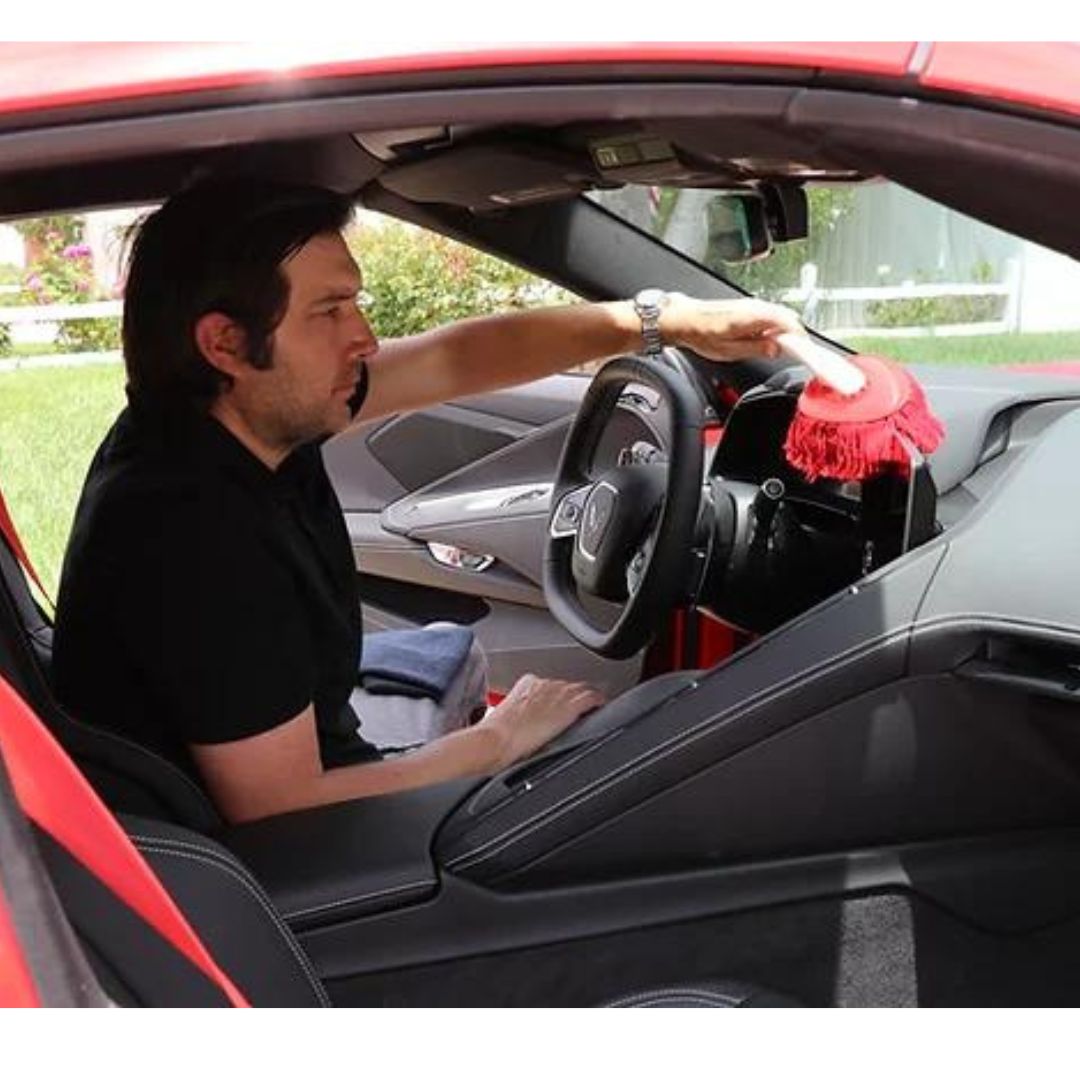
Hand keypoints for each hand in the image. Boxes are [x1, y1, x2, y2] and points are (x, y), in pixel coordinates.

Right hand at [478, 674, 604, 768]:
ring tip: (592, 711)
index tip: (561, 706)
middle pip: (569, 686)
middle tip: (580, 712)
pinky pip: (593, 698)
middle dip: (574, 697)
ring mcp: (559, 693)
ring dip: (587, 700)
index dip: (560, 696)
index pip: (552, 685)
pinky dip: (599, 702)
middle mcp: (545, 684)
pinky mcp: (570, 705)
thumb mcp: (507, 716)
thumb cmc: (495, 735)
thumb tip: (526, 723)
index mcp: (527, 684)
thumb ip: (522, 712)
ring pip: (583, 690)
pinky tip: (601, 708)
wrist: (495, 740)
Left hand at [659, 295, 802, 361]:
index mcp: (753, 316)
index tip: (806, 352)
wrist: (686, 320)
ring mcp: (753, 304)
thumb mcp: (730, 350)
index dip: (801, 338)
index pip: (788, 323)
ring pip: (781, 316)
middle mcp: (755, 306)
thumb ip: (757, 349)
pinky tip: (767, 340)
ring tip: (778, 349)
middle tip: (796, 354)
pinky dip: (776, 327)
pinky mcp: (750, 307)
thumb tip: (776, 350)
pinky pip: (771, 315)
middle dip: (795, 336)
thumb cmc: (702, 334)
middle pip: (789, 318)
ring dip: (785, 332)